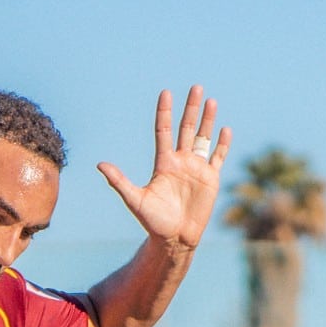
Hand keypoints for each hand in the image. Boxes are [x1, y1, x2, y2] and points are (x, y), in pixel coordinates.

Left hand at [97, 86, 230, 250]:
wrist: (175, 239)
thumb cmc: (153, 222)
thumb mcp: (135, 200)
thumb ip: (120, 181)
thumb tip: (100, 165)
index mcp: (163, 163)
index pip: (164, 131)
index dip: (164, 112)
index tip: (166, 93)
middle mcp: (180, 161)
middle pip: (186, 129)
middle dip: (191, 108)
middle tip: (196, 87)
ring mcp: (196, 168)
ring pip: (203, 138)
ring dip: (207, 120)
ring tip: (210, 101)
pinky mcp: (210, 178)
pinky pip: (217, 157)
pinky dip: (222, 144)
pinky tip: (225, 129)